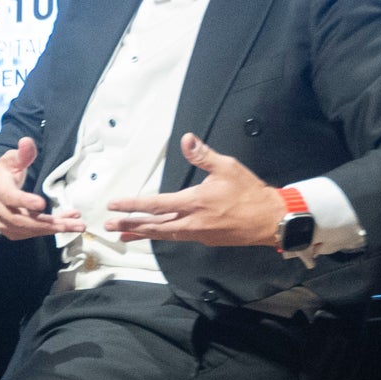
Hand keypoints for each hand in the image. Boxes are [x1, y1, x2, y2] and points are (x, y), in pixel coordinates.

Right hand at [0, 138, 82, 240]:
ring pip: (29, 230)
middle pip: (23, 220)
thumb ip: (22, 154)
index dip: (24, 201)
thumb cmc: (0, 176)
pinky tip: (66, 225)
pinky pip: (31, 234)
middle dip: (49, 223)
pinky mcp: (11, 232)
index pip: (10, 197)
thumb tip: (27, 141)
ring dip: (54, 228)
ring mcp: (4, 224)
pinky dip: (49, 231)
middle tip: (72, 222)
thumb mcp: (9, 161)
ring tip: (77, 225)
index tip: (41, 203)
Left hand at [103, 135, 284, 245]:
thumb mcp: (227, 167)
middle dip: (130, 225)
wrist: (271, 220)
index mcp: (193, 202)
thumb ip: (203, 155)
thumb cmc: (249, 192)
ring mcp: (198, 234)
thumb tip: (186, 139)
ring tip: (124, 235)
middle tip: (108, 226)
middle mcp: (191, 222)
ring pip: (164, 235)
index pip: (154, 205)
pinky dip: (162, 235)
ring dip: (143, 234)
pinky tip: (156, 233)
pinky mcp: (206, 240)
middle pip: (153, 226)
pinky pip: (178, 237)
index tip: (114, 206)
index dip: (132, 205)